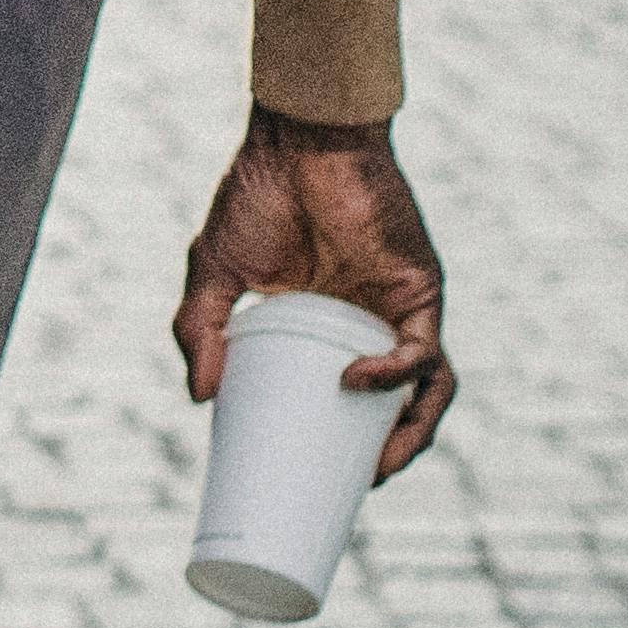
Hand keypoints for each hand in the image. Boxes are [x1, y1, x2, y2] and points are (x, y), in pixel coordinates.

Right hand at [172, 107, 455, 477]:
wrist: (298, 136)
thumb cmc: (257, 192)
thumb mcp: (213, 271)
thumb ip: (200, 328)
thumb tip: (199, 399)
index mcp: (331, 326)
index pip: (351, 401)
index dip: (343, 445)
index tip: (313, 483)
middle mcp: (375, 325)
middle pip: (398, 410)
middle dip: (382, 460)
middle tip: (345, 492)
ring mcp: (401, 312)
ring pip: (428, 393)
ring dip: (410, 438)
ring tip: (376, 470)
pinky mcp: (421, 293)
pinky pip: (425, 352)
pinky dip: (395, 375)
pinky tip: (357, 384)